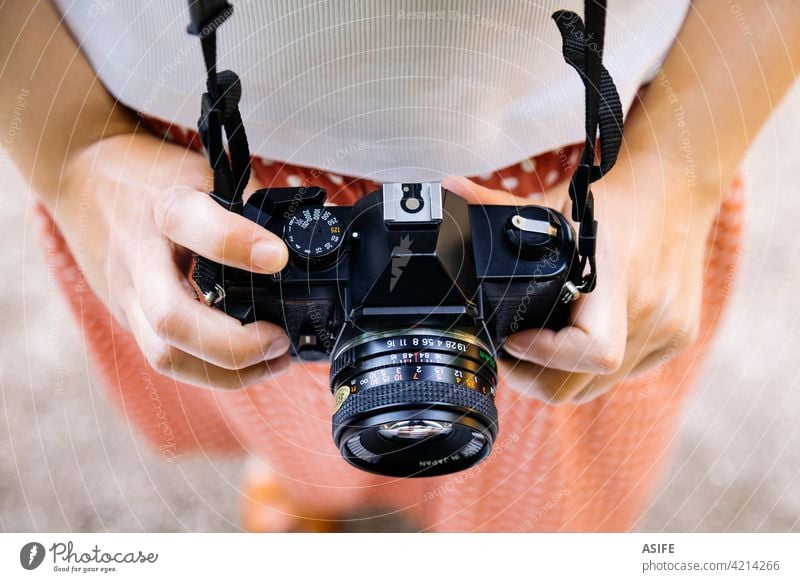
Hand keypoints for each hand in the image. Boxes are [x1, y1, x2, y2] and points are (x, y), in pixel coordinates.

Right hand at [56, 132, 290, 388]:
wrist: (83, 171)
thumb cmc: (156, 174)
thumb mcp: (205, 171)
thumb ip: (247, 208)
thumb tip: (298, 251)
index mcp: (166, 207)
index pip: (194, 225)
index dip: (237, 243)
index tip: (278, 258)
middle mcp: (139, 255)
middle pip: (171, 319)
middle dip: (234, 344)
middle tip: (280, 339)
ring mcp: (126, 292)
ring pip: (165, 355)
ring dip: (226, 373)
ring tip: (274, 360)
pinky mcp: (125, 314)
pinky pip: (166, 356)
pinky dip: (211, 370)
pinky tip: (247, 364)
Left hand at [442, 151, 720, 403]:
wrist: (678, 186)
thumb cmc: (616, 197)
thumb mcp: (556, 202)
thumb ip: (498, 204)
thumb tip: (448, 190)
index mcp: (617, 274)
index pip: (589, 349)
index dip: (543, 356)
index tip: (513, 339)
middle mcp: (649, 308)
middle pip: (580, 385)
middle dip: (534, 378)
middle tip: (509, 354)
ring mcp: (669, 328)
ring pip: (598, 387)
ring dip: (560, 378)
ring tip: (538, 351)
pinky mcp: (678, 337)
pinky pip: (623, 374)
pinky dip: (591, 369)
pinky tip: (575, 342)